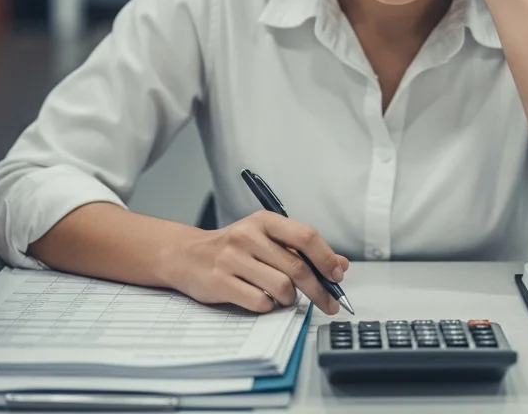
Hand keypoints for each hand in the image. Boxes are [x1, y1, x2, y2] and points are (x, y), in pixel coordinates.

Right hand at [169, 211, 350, 314]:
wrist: (187, 255)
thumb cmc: (234, 249)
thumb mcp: (266, 239)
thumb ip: (301, 250)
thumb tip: (340, 265)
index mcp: (264, 221)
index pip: (305, 236)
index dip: (326, 258)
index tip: (338, 275)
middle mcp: (248, 236)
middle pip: (297, 268)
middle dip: (319, 291)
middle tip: (330, 304)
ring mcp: (232, 259)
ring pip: (281, 287)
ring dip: (290, 299)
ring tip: (285, 298)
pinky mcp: (220, 282)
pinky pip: (260, 302)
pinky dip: (269, 306)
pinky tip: (264, 300)